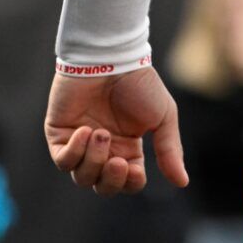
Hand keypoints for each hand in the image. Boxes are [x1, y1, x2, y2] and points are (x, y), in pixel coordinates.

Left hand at [44, 67, 187, 195]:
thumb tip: (183, 182)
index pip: (127, 182)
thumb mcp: (163, 116)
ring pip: (81, 177)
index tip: (136, 169)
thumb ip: (170, 150)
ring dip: (94, 160)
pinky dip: (74, 153)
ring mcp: (80, 143)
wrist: (112, 57)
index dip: (130, 182)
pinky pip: (62, 160)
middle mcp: (104, 150)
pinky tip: (85, 131)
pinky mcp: (60, 134)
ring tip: (101, 133)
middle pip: (102, 185)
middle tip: (117, 160)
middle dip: (110, 180)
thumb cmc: (139, 83)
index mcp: (128, 148)